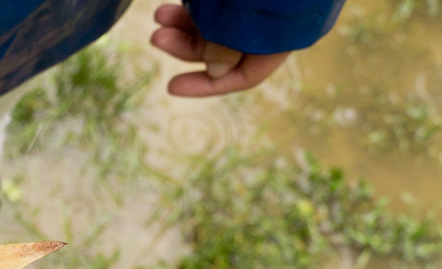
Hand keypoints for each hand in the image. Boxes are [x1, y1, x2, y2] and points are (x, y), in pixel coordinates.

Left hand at [150, 4, 289, 96]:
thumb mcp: (241, 19)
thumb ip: (227, 46)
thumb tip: (215, 71)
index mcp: (285, 36)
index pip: (245, 76)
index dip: (206, 86)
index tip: (171, 87)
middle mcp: (274, 22)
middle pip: (225, 47)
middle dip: (187, 44)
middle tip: (157, 37)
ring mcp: (261, 2)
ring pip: (218, 22)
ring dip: (186, 22)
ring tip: (160, 15)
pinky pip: (219, 3)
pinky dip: (197, 5)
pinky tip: (177, 4)